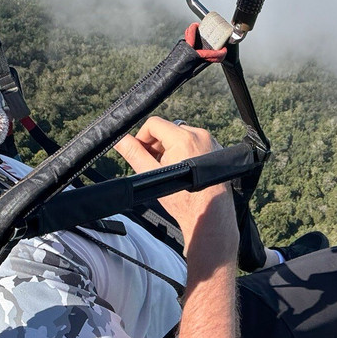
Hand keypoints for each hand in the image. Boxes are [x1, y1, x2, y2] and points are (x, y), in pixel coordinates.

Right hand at [114, 117, 236, 258]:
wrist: (209, 213)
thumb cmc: (182, 199)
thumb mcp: (151, 174)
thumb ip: (133, 153)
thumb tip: (120, 139)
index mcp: (183, 138)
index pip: (154, 123)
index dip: (142, 137)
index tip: (141, 152)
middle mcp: (199, 135)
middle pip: (168, 129)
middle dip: (156, 144)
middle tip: (153, 163)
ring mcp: (210, 141)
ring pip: (181, 135)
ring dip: (170, 147)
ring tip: (167, 168)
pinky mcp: (216, 148)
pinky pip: (194, 141)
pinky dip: (185, 150)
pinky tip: (182, 168)